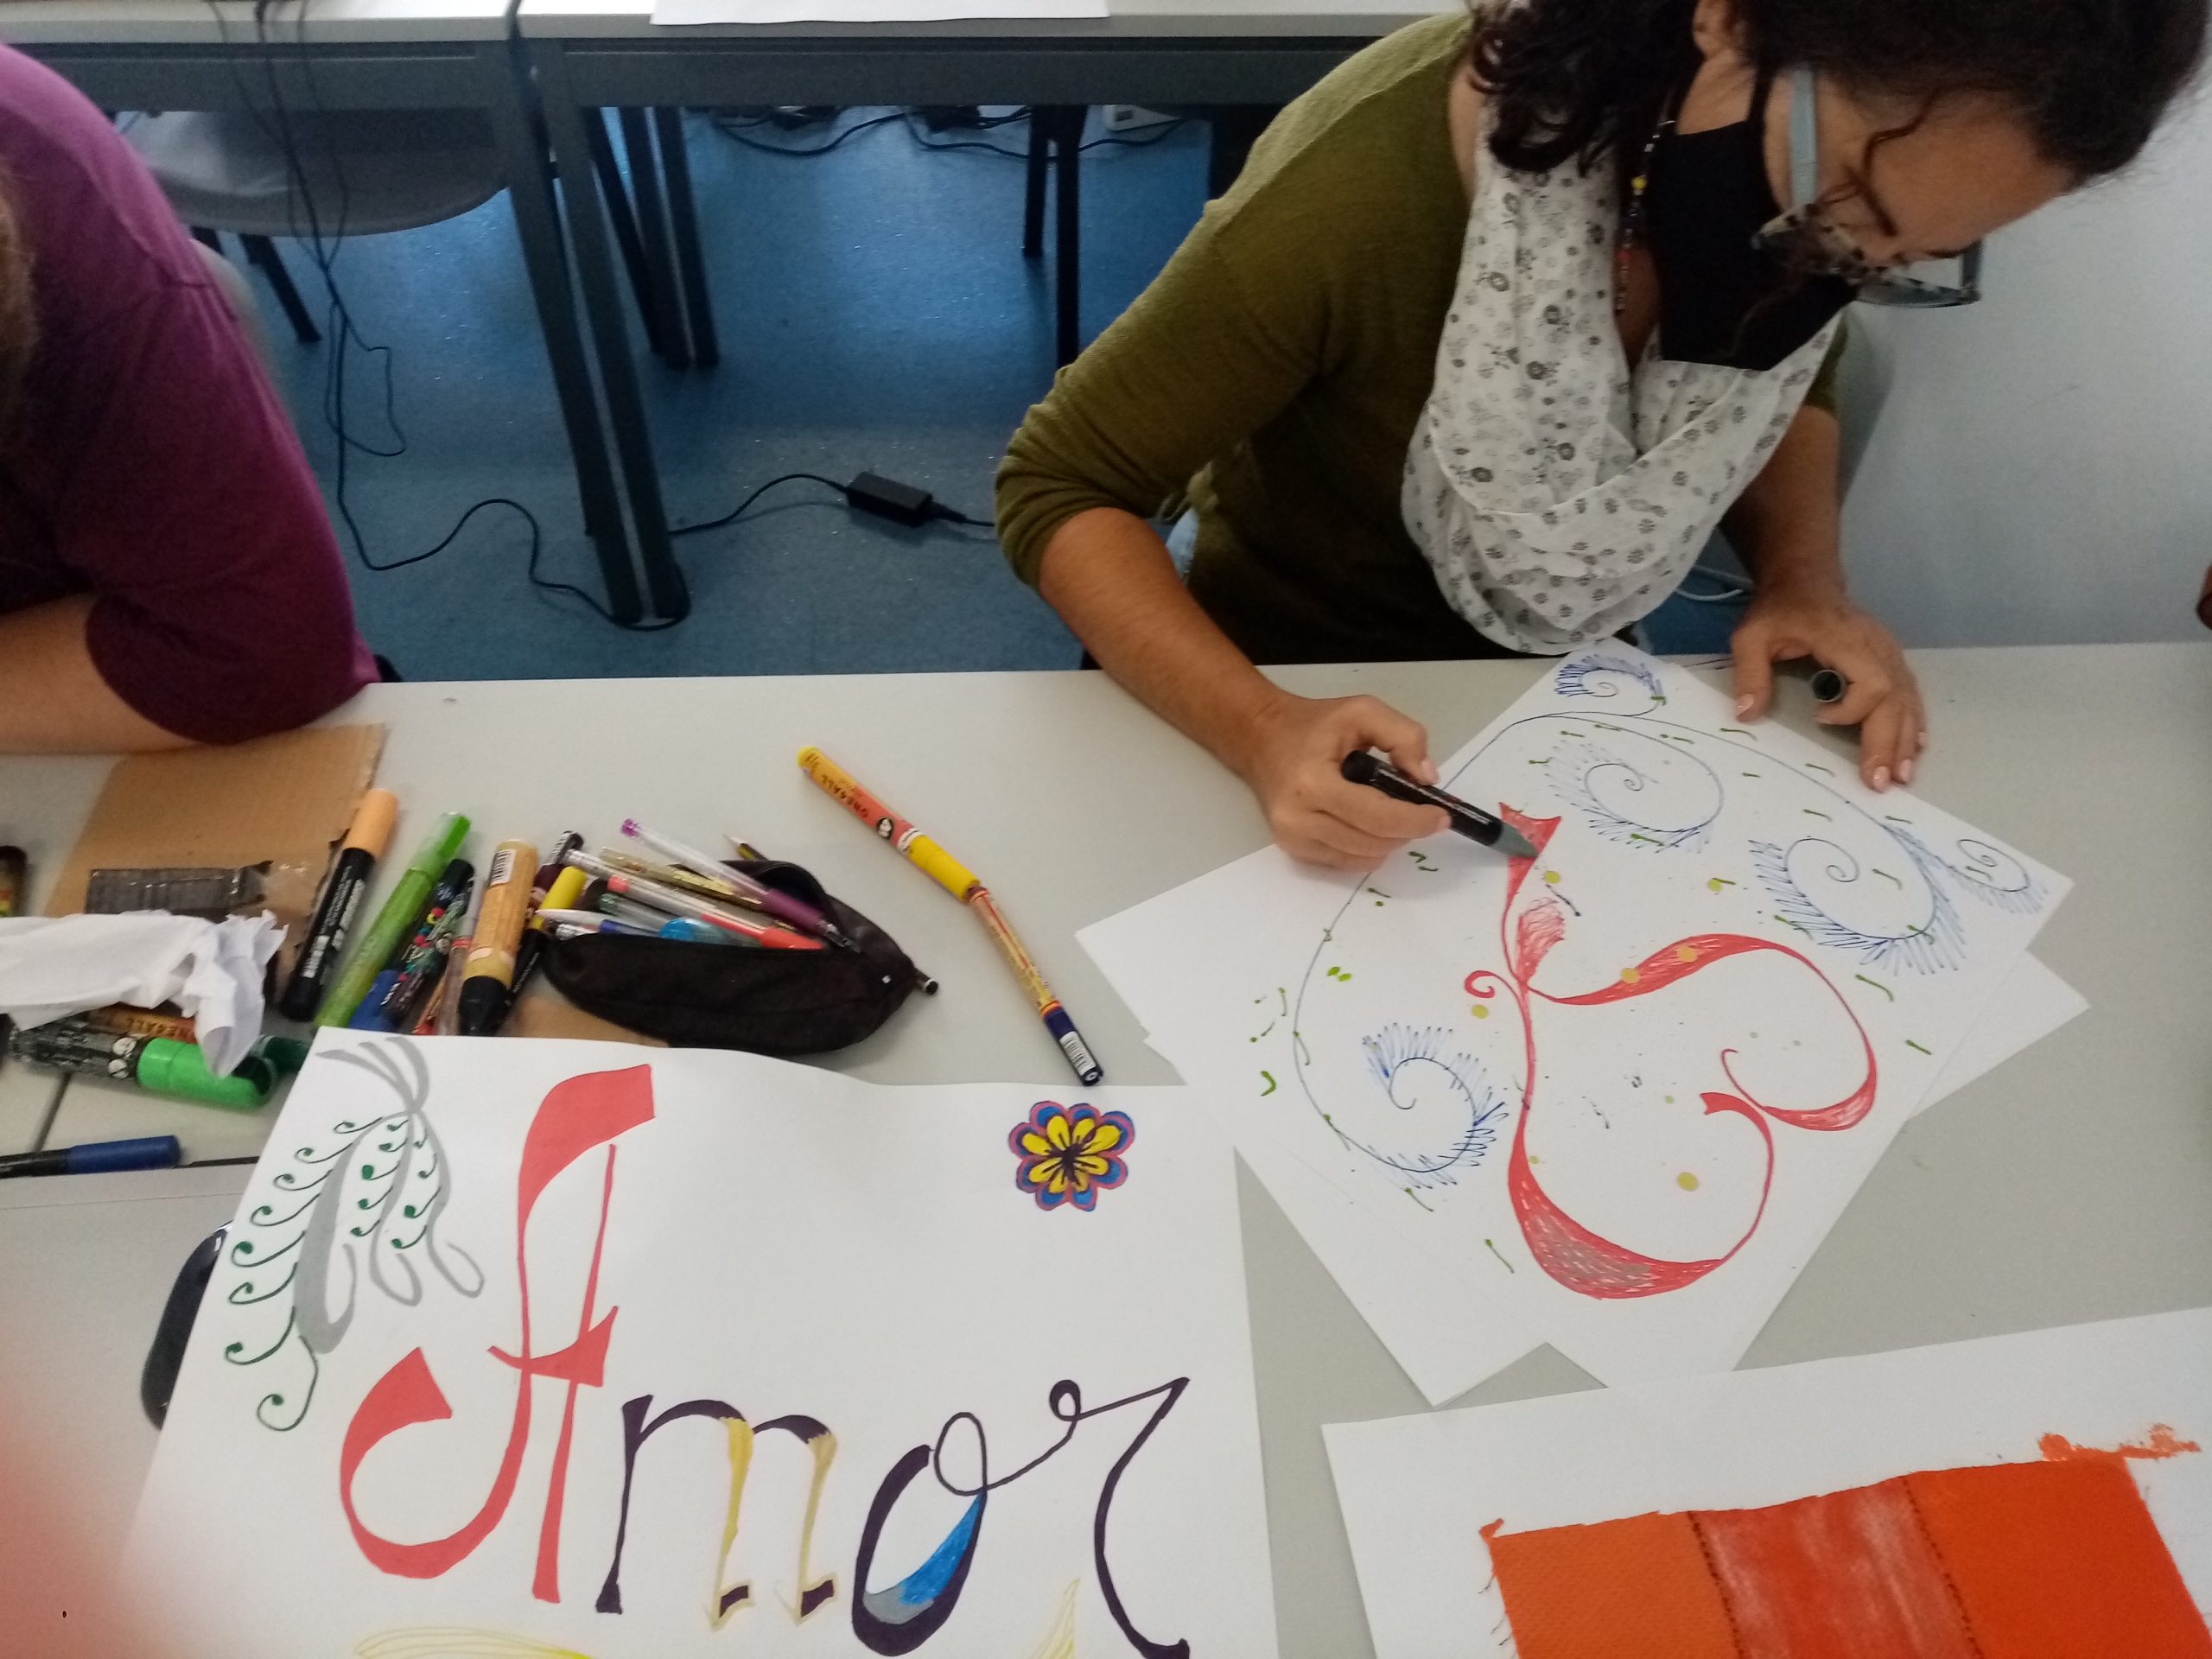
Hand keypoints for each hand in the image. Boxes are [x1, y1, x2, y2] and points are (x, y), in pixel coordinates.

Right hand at [1233, 690, 1450, 869]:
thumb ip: (1404, 737)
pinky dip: (1367, 848)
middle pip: (1374, 843)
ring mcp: (1293, 839)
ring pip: (1364, 858)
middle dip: (1406, 829)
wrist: (1260, 738)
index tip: (1441, 816)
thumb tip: (1426, 780)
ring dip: (1389, 840)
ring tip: (1390, 812)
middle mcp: (1298, 819)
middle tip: (1419, 810)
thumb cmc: (1313, 725)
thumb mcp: (1363, 711)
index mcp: (1313, 783)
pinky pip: (1346, 863)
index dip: (1415, 820)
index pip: (1377, 816)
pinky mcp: (1293, 850)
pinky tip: (1367, 822)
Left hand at [1730, 582, 1924, 790]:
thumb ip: (1750, 672)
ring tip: (1900, 775)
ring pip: (1908, 698)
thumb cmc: (1779, 610)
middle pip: (1895, 698)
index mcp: (1846, 639)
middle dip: (1889, 742)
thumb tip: (1745, 714)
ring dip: (1906, 738)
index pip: (1871, 681)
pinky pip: (1909, 693)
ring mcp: (1888, 652)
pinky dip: (1913, 721)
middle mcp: (1876, 646)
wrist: (1805, 580)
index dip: (1853, 709)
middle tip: (1879, 782)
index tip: (1822, 719)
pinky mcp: (1891, 659)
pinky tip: (1913, 747)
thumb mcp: (1751, 635)